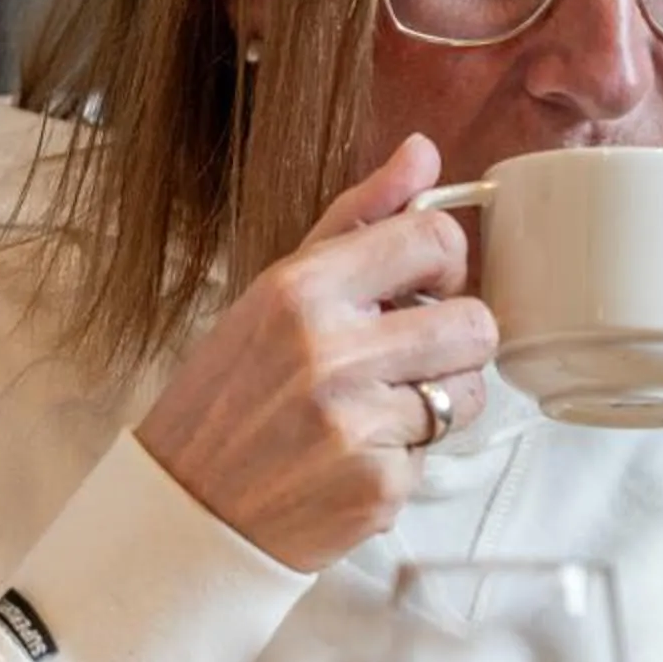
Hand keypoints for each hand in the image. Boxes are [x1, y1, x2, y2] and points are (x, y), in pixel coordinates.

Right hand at [135, 136, 495, 570]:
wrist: (187, 510)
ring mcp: (356, 423)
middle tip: (401, 360)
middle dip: (451, 343)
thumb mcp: (274, 291)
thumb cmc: (231, 394)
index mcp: (302, 288)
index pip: (436, 240)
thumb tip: (424, 151)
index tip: (423, 289)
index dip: (446, 266)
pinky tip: (352, 459)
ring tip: (376, 411)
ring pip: (468, 392)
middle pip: (475, 322)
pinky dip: (403, 458)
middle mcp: (330, 351)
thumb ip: (357, 217)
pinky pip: (436, 454)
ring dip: (437, 401)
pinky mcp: (378, 487)